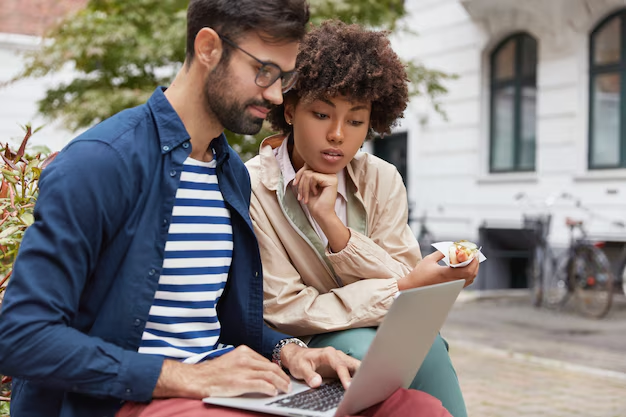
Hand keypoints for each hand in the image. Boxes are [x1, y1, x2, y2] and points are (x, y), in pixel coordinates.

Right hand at [153, 345, 290, 398]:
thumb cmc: (212, 373)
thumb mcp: (231, 361)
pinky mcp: (241, 382)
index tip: (282, 376)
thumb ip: (246, 363)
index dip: (277, 370)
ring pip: (270, 375)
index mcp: (244, 351)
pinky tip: (274, 393)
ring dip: (281, 384)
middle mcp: (245, 358)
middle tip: (288, 384)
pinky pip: (262, 385)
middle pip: (271, 367)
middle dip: (282, 377)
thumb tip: (261, 372)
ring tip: (285, 390)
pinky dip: (271, 389)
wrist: (198, 379)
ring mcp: (244, 370)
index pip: (266, 361)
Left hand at [280, 344, 359, 389]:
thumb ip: (309, 375)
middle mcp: (337, 355)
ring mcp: (341, 360)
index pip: (340, 365)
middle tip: (366, 386)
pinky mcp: (341, 366)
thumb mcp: (300, 368)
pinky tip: (360, 386)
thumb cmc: (299, 360)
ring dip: (362, 375)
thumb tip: (317, 383)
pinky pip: (353, 371)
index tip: (349, 387)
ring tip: (366, 387)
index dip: (346, 376)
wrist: (297, 356)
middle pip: (354, 364)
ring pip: (356, 367)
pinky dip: (358, 377)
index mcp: (328, 354)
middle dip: (362, 373)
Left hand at [293, 164, 337, 218]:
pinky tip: (315, 193)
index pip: (308, 165)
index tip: (295, 184)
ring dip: (303, 187)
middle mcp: (329, 173)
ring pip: (308, 173)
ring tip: (305, 197)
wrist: (321, 214)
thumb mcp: (307, 185)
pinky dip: (309, 187)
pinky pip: (313, 177)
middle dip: (300, 181)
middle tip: (300, 194)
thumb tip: (302, 166)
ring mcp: (331, 176)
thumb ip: (306, 175)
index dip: (299, 174)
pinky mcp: (332, 180)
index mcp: (324, 173)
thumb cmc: (314, 202)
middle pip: (308, 167)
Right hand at [397, 251, 478, 290]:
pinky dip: (468, 275)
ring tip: (471, 260)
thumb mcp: (429, 259)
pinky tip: (465, 268)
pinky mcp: (451, 289)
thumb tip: (452, 247)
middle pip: (471, 274)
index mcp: (446, 274)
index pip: (467, 269)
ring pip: (470, 280)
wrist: (414, 287)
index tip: (474, 252)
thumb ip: (442, 253)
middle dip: (475, 264)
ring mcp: (452, 287)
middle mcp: (451, 282)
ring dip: (473, 269)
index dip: (473, 260)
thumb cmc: (419, 274)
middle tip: (475, 254)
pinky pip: (465, 282)